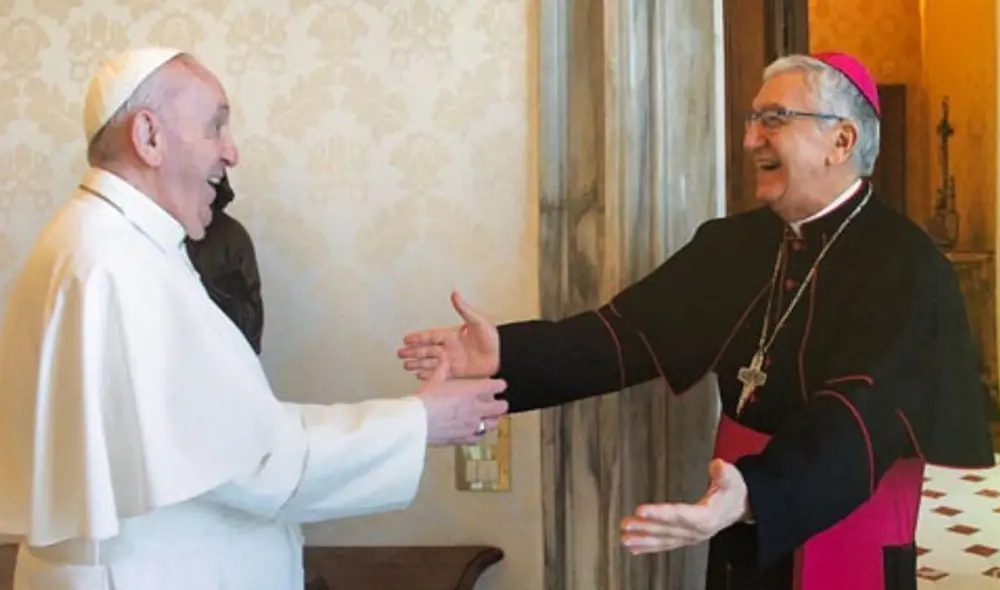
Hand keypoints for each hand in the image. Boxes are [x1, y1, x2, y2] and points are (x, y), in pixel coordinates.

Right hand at [397, 290, 499, 379]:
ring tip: (405, 366)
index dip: (418, 337)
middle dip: (413, 352)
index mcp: (452, 335)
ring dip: (418, 364)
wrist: (503, 357)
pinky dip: (430, 375)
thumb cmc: (493, 338)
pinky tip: (420, 376)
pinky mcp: (457, 372)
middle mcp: (449, 348)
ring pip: (430, 362)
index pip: (430, 336)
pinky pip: (440, 374)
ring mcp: (452, 361)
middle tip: (399, 354)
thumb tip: (455, 293)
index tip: (405, 338)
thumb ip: (464, 309)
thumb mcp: (478, 321)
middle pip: (426, 350)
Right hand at [417, 359, 508, 445]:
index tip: (499, 385)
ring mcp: (472, 424)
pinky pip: (479, 437)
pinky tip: (472, 431)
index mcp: (471, 391)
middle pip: (501, 407)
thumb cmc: (425, 401)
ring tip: (487, 418)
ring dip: (491, 420)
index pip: (496, 386)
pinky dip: (478, 434)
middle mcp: (476, 408)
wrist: (417, 422)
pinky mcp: (465, 438)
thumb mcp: (434, 380)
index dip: (500, 385)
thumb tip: (445, 358)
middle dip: (500, 405)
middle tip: (496, 404)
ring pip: (493, 424)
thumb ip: (443, 369)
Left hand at [619, 459, 749, 554]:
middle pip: (667, 529)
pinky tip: (634, 548)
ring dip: (643, 540)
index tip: (640, 510)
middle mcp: (695, 531)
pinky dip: (649, 547)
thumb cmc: (732, 492)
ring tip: (625, 539)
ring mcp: (689, 537)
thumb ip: (724, 473)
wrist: (739, 508)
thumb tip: (717, 465)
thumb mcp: (733, 480)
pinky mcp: (685, 538)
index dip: (659, 513)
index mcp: (706, 518)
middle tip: (625, 525)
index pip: (679, 515)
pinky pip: (665, 544)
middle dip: (644, 527)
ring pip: (664, 540)